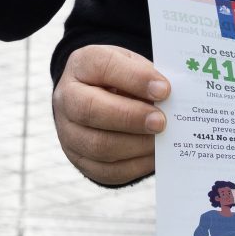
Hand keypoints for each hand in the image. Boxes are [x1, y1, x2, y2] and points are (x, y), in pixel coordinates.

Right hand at [51, 44, 167, 185]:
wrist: (96, 100)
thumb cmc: (120, 80)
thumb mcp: (130, 65)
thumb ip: (146, 76)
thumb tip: (167, 98)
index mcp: (81, 65)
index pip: (102, 67)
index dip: (134, 78)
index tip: (164, 89)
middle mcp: (66, 98)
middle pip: (90, 110)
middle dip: (130, 117)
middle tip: (161, 121)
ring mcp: (68, 132)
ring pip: (98, 146)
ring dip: (136, 145)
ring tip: (161, 140)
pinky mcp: (79, 160)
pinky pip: (107, 170)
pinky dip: (136, 165)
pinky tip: (154, 156)